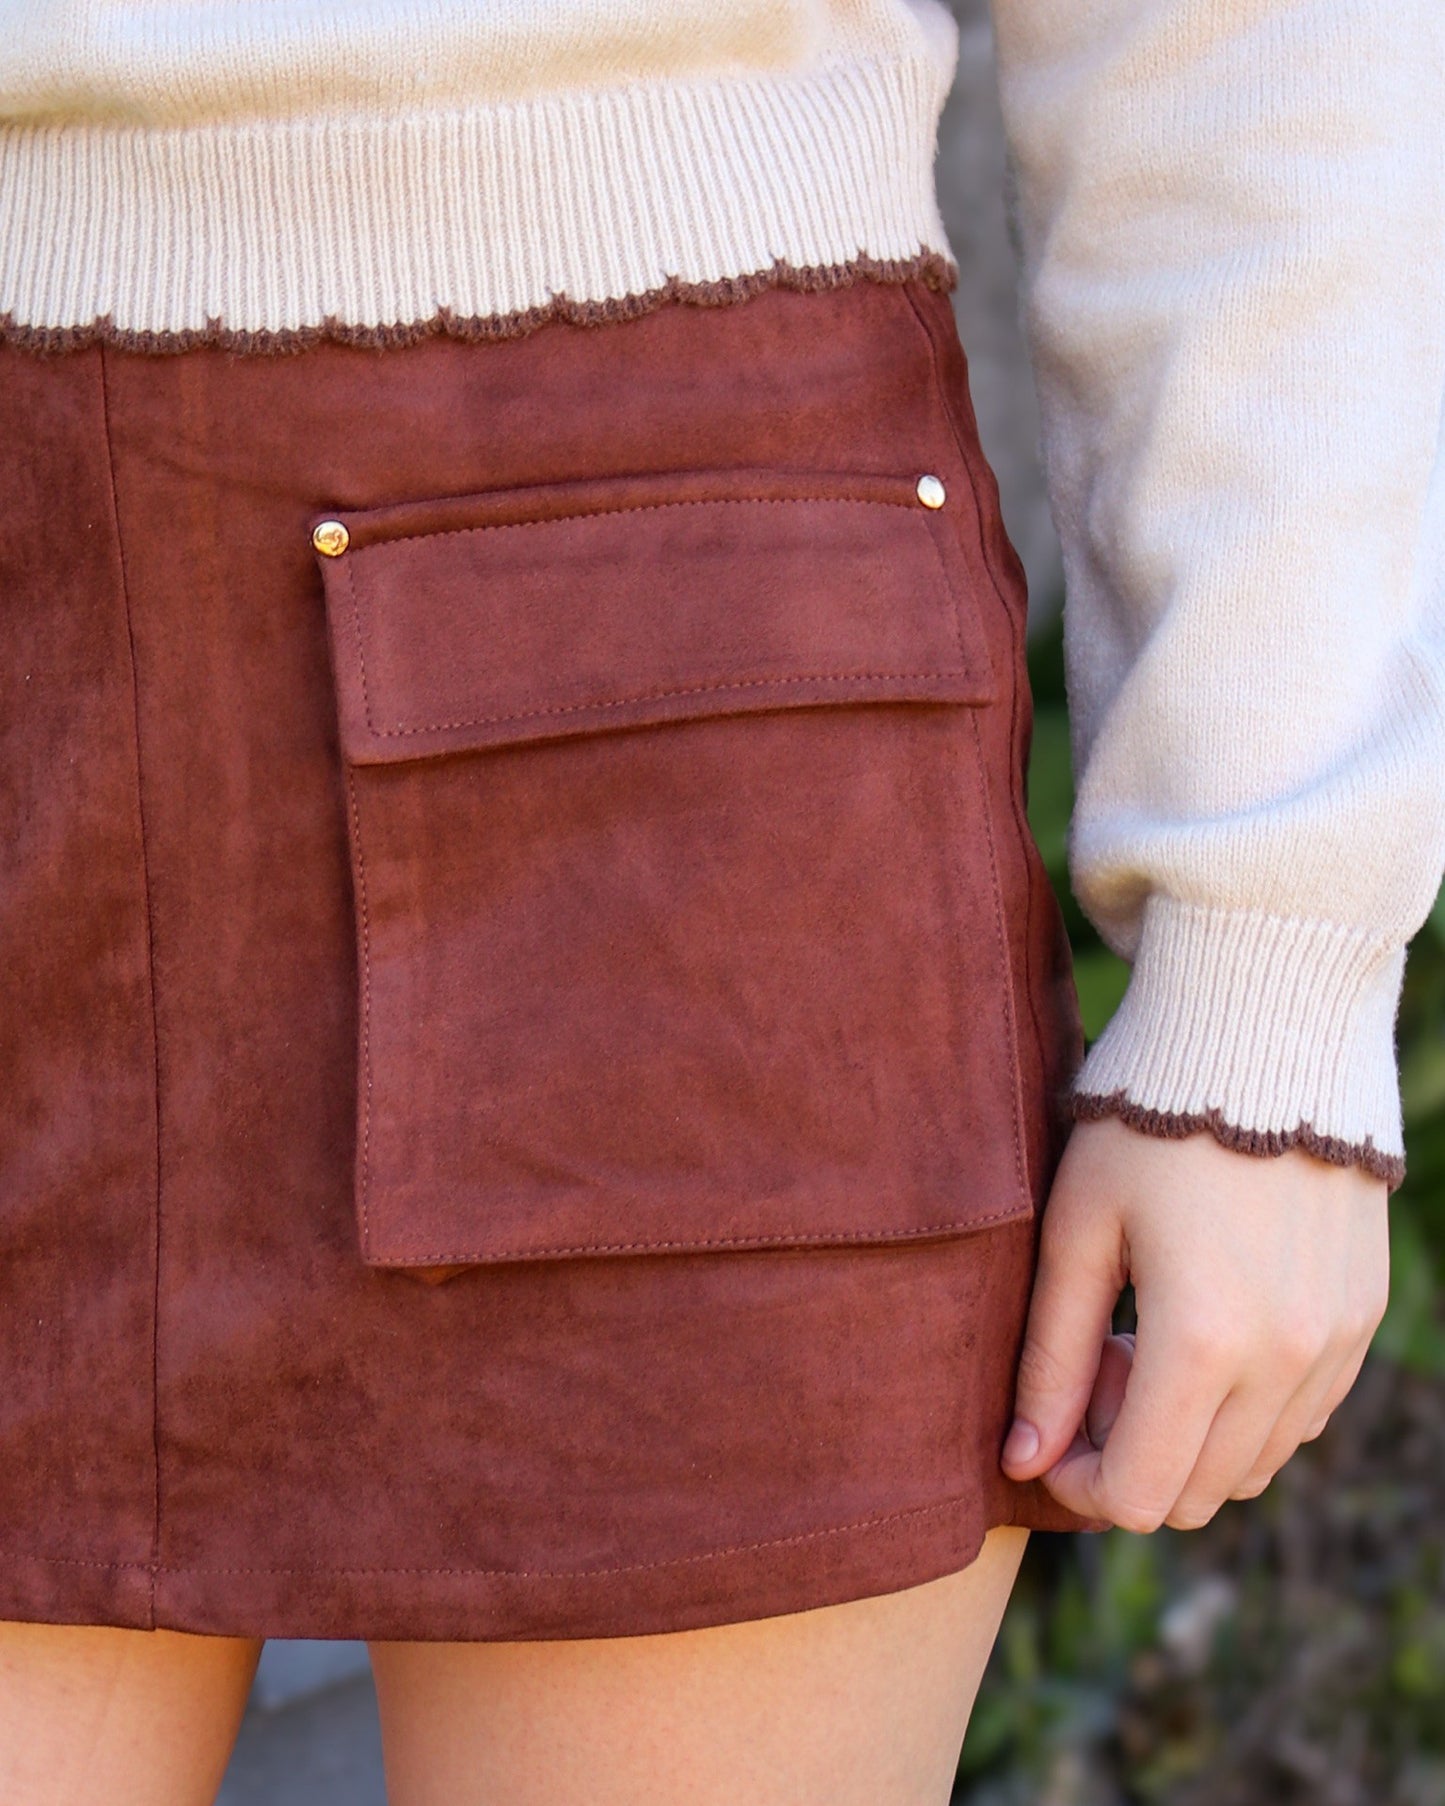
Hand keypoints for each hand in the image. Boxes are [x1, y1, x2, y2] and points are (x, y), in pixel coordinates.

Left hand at [999, 1114, 1390, 1530]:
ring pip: (1252, 1465)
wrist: (1264, 1035)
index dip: (1076, 1485)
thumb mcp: (1077, 1229)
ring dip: (1187, 1435)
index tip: (1046, 1430)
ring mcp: (1335, 1342)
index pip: (1138, 1492)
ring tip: (1144, 1335)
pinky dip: (1243, 1409)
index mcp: (1203, 1340)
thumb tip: (1022, 1459)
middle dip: (1127, 1455)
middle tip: (1094, 1361)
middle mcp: (1286, 1358)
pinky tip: (1203, 1326)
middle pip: (1196, 1493)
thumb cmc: (1144, 1124)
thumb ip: (1049, 1355)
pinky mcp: (1361, 1317)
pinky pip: (1299, 1416)